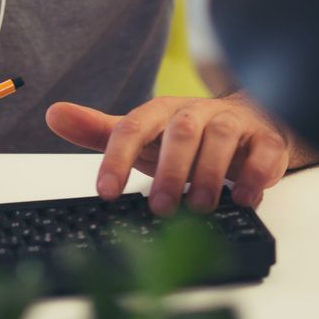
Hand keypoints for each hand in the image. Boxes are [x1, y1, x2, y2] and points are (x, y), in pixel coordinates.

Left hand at [46, 93, 293, 215]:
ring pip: (221, 137)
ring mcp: (233, 123)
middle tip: (160, 207)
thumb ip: (100, 131)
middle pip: (181, 131)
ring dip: (209, 173)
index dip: (115, 158)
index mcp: (162, 111)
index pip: (132, 126)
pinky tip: (244, 199)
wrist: (248, 125)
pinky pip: (263, 151)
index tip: (104, 193)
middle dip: (169, 170)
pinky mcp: (266, 140)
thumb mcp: (142, 135)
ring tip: (199, 206)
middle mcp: (197, 112)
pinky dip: (254, 174)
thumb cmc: (186, 137)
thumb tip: (53, 114)